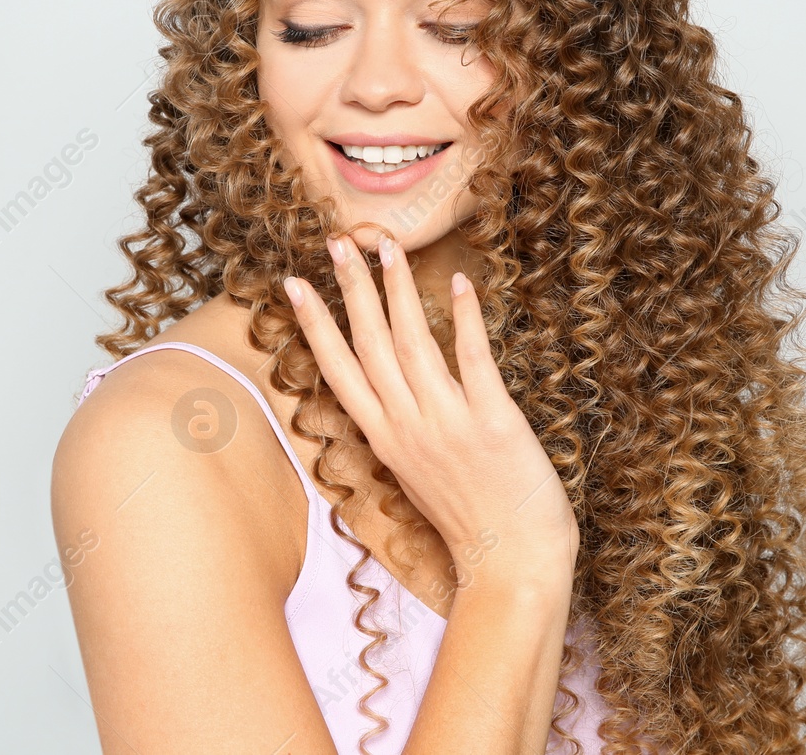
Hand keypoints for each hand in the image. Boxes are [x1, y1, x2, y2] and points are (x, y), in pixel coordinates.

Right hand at [282, 233, 578, 583]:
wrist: (512, 564)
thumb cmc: (472, 520)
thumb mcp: (418, 475)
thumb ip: (403, 429)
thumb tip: (394, 391)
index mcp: (385, 439)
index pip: (339, 370)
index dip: (314, 325)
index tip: (293, 284)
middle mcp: (408, 427)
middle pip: (370, 345)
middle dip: (350, 289)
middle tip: (337, 241)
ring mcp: (448, 423)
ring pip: (413, 343)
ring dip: (397, 290)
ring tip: (386, 248)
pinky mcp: (493, 421)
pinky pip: (473, 360)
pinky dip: (464, 320)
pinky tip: (458, 284)